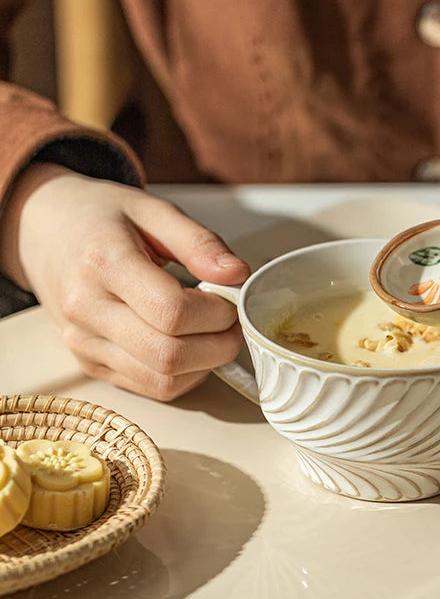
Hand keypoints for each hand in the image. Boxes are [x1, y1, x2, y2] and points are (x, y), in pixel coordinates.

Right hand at [0, 164, 250, 399]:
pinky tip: (191, 345)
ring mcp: (84, 343)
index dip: (217, 312)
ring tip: (215, 332)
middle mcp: (87, 310)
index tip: (232, 298)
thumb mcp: (153, 210)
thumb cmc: (101, 218)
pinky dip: (184, 374)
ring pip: (162, 380)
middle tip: (233, 320)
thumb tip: (237, 274)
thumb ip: (199, 242)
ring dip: (205, 364)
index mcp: (104, 263)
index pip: (172, 312)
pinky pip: (149, 387)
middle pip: (169, 355)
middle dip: (219, 344)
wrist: (43, 230)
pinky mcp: (90, 364)